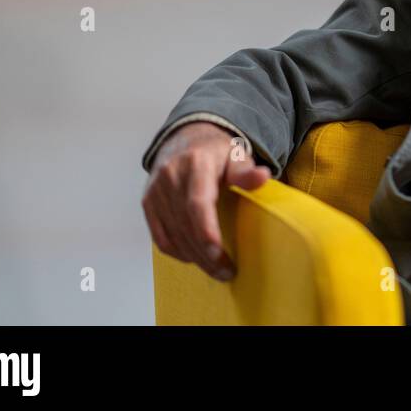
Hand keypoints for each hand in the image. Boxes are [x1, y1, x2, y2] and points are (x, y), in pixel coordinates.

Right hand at [141, 121, 270, 280]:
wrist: (185, 138)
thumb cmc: (217, 152)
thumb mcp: (236, 155)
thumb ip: (246, 171)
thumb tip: (263, 176)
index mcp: (196, 163)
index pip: (197, 203)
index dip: (206, 231)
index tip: (219, 252)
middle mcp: (171, 176)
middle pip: (185, 224)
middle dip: (205, 253)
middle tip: (226, 271)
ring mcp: (156, 190)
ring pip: (172, 234)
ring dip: (193, 257)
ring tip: (216, 270)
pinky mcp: (147, 202)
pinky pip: (159, 236)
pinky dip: (176, 251)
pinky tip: (194, 258)